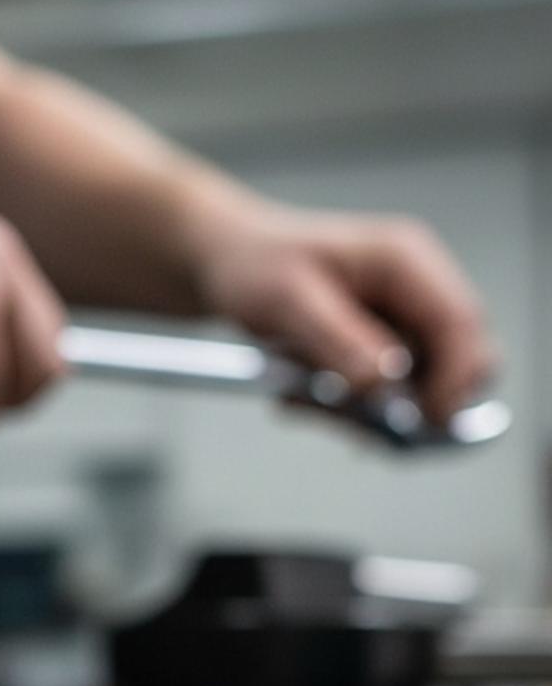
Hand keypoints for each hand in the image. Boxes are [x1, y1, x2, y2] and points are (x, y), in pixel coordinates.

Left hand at [195, 207, 494, 423]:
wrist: (225, 262)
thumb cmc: (252, 265)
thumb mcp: (286, 302)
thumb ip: (338, 341)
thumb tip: (386, 383)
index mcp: (403, 260)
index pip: (461, 323)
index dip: (454, 379)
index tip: (424, 422)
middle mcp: (416, 287)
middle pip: (457, 360)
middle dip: (411, 403)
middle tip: (353, 425)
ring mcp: (403, 317)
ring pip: (419, 386)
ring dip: (366, 409)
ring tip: (301, 398)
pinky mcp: (384, 345)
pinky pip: (386, 393)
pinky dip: (349, 406)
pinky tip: (302, 394)